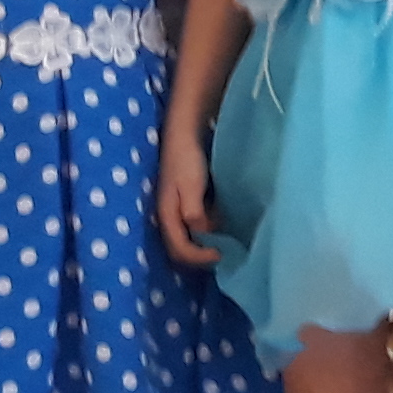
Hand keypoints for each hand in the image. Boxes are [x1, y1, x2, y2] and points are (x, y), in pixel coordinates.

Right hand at [158, 131, 219, 267]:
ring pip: (187, 240)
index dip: (200, 258)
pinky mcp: (184, 204)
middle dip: (200, 257)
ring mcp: (175, 211)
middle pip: (180, 250)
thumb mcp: (191, 186)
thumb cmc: (186, 159)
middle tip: (224, 254)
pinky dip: (206, 233)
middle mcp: (168, 218)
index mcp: (167, 215)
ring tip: (225, 244)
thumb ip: (195, 213)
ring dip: (204, 246)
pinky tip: (220, 228)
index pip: (180, 250)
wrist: (183, 135)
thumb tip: (203, 235)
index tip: (222, 254)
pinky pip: (193, 228)